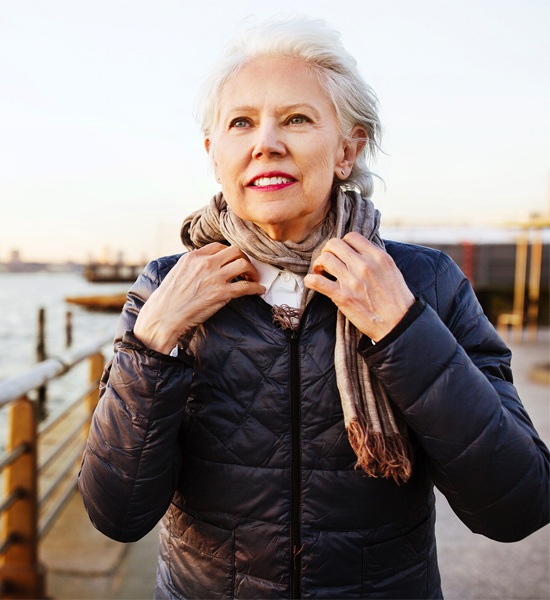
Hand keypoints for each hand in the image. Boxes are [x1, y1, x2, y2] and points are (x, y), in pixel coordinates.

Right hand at [134, 243, 264, 353]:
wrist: (164, 315)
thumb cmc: (168, 298)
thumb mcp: (178, 271)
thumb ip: (193, 265)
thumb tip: (206, 265)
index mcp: (193, 256)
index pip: (219, 246)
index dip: (229, 253)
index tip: (233, 261)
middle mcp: (205, 263)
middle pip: (235, 251)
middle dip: (244, 258)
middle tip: (246, 269)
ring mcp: (215, 277)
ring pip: (243, 264)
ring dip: (252, 271)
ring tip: (252, 278)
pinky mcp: (221, 293)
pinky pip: (246, 286)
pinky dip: (256, 287)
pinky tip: (259, 290)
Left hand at [304, 232, 413, 341]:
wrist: (398, 324)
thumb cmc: (395, 299)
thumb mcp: (391, 270)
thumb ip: (375, 258)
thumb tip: (358, 251)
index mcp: (378, 257)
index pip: (351, 237)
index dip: (343, 243)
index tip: (341, 253)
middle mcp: (364, 265)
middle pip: (334, 244)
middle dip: (328, 251)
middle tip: (328, 261)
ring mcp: (352, 281)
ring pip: (325, 259)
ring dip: (319, 264)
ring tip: (320, 271)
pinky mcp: (342, 297)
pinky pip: (318, 282)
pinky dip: (310, 280)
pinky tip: (312, 281)